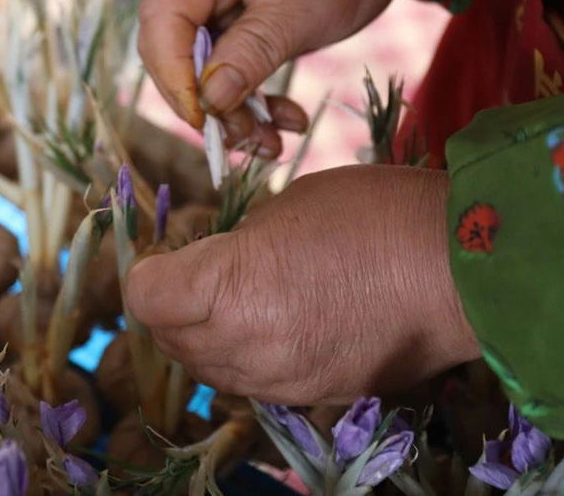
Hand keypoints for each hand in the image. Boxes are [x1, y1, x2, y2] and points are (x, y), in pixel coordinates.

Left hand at [124, 166, 478, 404]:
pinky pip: (250, 383)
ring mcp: (279, 379)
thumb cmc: (369, 216)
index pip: (146, 297)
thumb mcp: (281, 209)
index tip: (164, 255)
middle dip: (167, 305)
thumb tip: (210, 264)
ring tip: (225, 300)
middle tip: (189, 272)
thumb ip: (232, 246)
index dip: (146, 272)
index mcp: (229, 288)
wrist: (458, 268)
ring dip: (199, 335)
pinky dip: (240, 357)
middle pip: (169, 338)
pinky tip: (266, 326)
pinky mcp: (311, 395)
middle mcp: (245, 345)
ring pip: (206, 369)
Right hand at [137, 0, 420, 156]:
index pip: (162, 20)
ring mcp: (212, 0)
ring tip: (272, 142)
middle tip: (245, 137)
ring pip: (198, 70)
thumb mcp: (305, 5)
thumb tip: (209, 101)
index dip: (174, 75)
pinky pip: (226, 71)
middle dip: (205, 102)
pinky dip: (251, 101)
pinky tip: (285, 121)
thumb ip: (253, 50)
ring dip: (232, 112)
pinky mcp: (232, 23)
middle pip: (170, 50)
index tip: (205, 118)